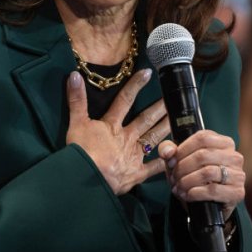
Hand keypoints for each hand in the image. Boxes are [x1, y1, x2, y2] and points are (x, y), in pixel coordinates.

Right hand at [65, 69, 169, 194]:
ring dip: (165, 128)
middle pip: (145, 119)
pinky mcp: (136, 173)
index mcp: (112, 125)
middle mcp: (127, 137)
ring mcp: (134, 156)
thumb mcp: (75, 123)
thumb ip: (77, 100)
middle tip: (172, 99)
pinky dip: (164, 163)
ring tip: (177, 120)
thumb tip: (74, 75)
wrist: (88, 177)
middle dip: (159, 108)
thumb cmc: (81, 151)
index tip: (148, 73)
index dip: (136, 85)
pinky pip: (154, 168)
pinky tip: (175, 157)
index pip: (125, 100)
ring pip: (153, 138)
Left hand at [158, 130, 244, 220]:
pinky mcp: (237, 192)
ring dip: (187, 181)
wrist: (206, 204)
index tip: (171, 162)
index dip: (182, 149)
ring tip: (179, 188)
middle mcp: (235, 156)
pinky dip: (195, 193)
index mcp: (224, 143)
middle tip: (173, 178)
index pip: (202, 138)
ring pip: (207, 172)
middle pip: (202, 155)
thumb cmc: (193, 176)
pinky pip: (213, 190)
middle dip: (182, 168)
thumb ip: (169, 150)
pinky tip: (188, 195)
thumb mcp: (179, 160)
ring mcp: (238, 174)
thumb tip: (168, 151)